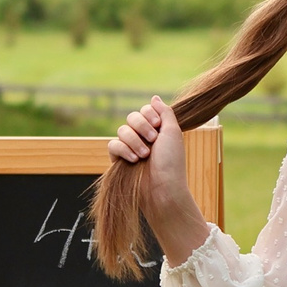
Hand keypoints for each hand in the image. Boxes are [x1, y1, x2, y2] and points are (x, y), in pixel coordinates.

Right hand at [108, 96, 209, 264]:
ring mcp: (130, 149)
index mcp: (157, 130)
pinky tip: (133, 159)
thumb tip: (154, 97)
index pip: (144, 110)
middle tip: (152, 140)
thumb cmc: (171, 163)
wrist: (162, 188)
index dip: (149, 114)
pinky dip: (123, 150)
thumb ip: (164, 112)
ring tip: (144, 155)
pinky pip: (113, 145)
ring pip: (122, 130)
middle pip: (132, 117)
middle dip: (141, 126)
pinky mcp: (119, 160)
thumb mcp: (173, 132)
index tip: (158, 125)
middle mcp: (143, 138)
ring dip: (134, 141)